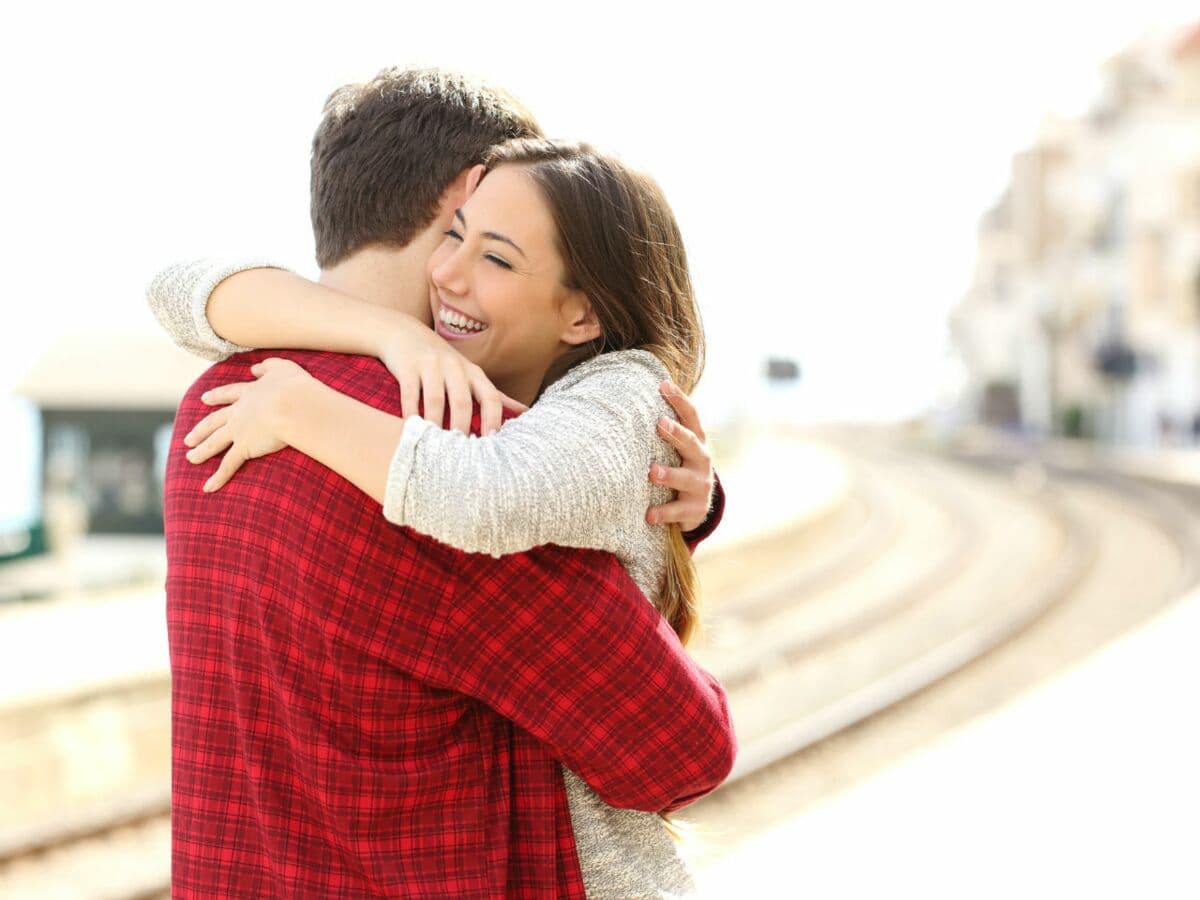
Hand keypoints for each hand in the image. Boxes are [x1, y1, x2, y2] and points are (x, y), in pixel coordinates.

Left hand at [182, 357, 312, 491]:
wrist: (293, 404)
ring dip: (201, 451)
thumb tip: (255, 368)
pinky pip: (227, 466)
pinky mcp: (243, 448)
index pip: (228, 395)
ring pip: (214, 443)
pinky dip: (217, 478)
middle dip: (200, 430)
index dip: (216, 397)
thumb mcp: (283, 368)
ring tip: (190, 458)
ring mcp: (238, 431)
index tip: (204, 398)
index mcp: (249, 393)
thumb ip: (268, 366)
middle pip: (214, 422)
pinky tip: (207, 488)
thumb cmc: (294, 387)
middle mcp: (239, 412)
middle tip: (188, 437)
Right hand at [379, 317, 527, 435]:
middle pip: (463, 402)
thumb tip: (526, 412)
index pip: (491, 398)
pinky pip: (410, 393)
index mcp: (474, 373)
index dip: (493, 420)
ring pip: (436, 400)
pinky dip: (411, 413)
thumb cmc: (441, 360)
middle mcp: (455, 367)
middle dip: (462, 428)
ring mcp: (431, 365)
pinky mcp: (408, 366)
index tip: (492, 443)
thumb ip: (495, 395)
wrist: (403, 332)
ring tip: (435, 447)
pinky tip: (412, 429)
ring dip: (436, 424)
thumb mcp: (470, 374)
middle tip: (460, 454)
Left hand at [646, 381, 715, 530]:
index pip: (692, 417)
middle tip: (660, 424)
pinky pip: (678, 511)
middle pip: (692, 444)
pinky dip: (663, 513)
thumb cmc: (678, 468)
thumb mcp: (676, 449)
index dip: (680, 400)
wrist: (696, 508)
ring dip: (668, 474)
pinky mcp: (693, 510)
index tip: (663, 384)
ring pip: (685, 479)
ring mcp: (699, 486)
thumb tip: (631, 394)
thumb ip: (663, 429)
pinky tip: (649, 515)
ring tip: (652, 471)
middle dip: (677, 434)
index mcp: (696, 442)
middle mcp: (701, 461)